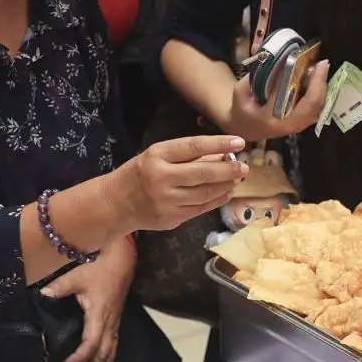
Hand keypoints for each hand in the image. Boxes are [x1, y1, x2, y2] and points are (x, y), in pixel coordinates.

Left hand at [40, 238, 134, 361]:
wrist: (123, 259)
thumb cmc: (100, 266)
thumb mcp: (78, 275)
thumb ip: (60, 287)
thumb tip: (43, 295)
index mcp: (100, 314)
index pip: (91, 342)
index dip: (80, 357)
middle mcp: (110, 323)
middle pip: (103, 355)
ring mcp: (115, 324)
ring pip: (110, 355)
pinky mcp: (115, 323)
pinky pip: (113, 349)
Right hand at [112, 134, 249, 230]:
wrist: (116, 203)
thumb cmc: (141, 173)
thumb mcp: (158, 156)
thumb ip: (188, 155)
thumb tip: (223, 154)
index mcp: (157, 156)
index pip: (193, 146)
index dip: (219, 144)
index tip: (239, 142)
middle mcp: (161, 178)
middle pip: (203, 173)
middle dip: (229, 169)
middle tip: (245, 166)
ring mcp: (166, 201)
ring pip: (205, 193)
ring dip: (226, 185)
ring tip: (237, 178)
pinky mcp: (171, 219)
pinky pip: (201, 209)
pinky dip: (217, 200)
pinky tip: (226, 192)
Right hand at [225, 59, 328, 141]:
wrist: (246, 128)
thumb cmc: (242, 109)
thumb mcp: (241, 91)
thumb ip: (256, 77)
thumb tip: (277, 59)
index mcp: (271, 119)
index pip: (290, 98)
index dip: (298, 80)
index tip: (305, 64)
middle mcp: (289, 126)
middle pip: (312, 106)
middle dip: (319, 83)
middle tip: (322, 63)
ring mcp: (298, 126)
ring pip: (318, 108)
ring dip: (322, 87)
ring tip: (322, 68)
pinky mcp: (303, 123)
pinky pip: (317, 108)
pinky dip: (320, 93)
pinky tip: (319, 78)